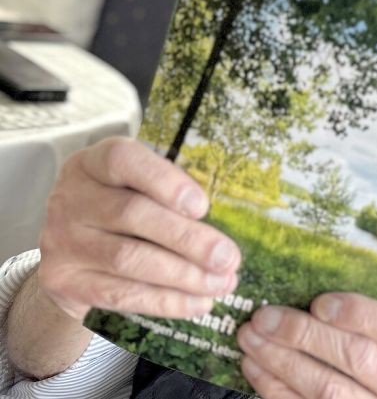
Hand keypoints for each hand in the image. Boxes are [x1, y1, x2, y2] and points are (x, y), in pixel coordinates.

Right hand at [37, 137, 240, 319]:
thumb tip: (223, 235)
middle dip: (188, 239)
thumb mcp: (138, 188)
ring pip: (129, 258)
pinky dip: (167, 301)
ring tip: (222, 283)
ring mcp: (63, 241)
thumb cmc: (122, 210)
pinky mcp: (65, 280)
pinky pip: (122, 294)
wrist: (70, 254)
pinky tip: (200, 303)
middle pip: (133, 213)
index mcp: (93, 164)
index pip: (123, 160)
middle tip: (227, 257)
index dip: (165, 181)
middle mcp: (72, 198)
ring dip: (184, 275)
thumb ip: (171, 197)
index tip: (203, 206)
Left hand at [237, 292, 376, 397]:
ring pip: (327, 389)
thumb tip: (321, 300)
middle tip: (267, 316)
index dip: (360, 314)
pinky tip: (258, 367)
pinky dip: (276, 389)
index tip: (320, 303)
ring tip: (253, 337)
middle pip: (359, 359)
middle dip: (306, 334)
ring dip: (282, 361)